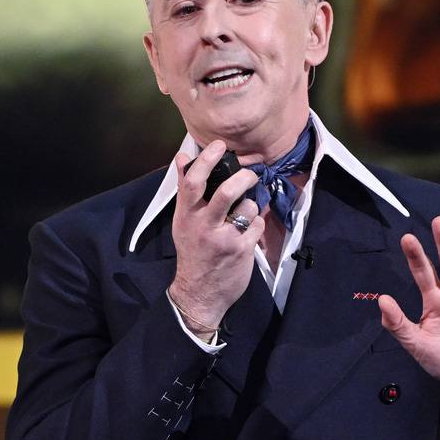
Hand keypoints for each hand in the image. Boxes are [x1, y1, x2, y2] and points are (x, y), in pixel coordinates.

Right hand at [167, 141, 262, 332]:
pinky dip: (257, 224)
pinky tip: (248, 231)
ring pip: (248, 207)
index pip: (193, 182)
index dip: (208, 159)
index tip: (220, 146)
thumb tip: (183, 157)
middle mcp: (204, 226)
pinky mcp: (242, 251)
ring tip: (246, 212)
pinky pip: (257, 225)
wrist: (199, 293)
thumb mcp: (182, 221)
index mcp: (186, 216)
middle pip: (227, 192)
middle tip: (250, 175)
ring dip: (252, 205)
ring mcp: (224, 239)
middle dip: (244, 178)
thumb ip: (186, 190)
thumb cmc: (193, 252)